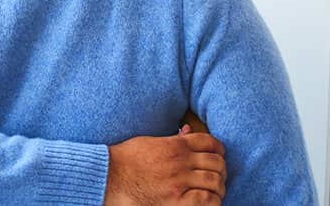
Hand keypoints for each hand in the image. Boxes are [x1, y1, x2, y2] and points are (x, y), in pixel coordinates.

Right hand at [104, 127, 226, 204]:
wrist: (109, 178)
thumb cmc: (125, 160)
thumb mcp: (149, 142)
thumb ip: (171, 139)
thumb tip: (186, 130)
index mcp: (174, 145)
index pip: (210, 143)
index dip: (218, 149)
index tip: (217, 156)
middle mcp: (180, 162)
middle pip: (216, 162)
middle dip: (220, 169)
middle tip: (217, 176)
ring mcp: (179, 181)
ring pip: (215, 181)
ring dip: (218, 186)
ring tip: (214, 191)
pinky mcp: (176, 200)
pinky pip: (206, 199)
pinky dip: (212, 200)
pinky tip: (206, 200)